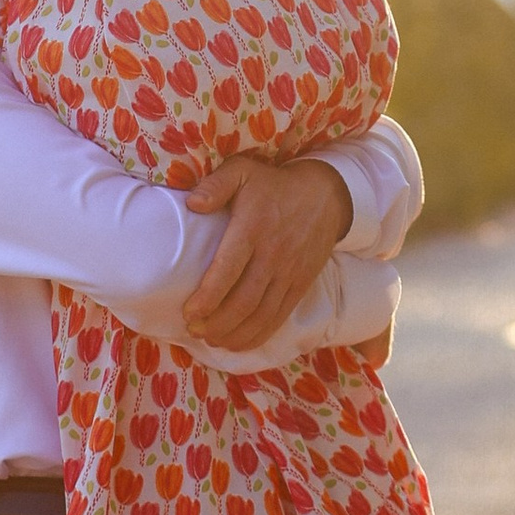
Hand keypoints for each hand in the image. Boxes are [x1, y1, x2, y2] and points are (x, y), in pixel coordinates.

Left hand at [181, 153, 348, 352]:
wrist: (325, 196)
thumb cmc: (273, 185)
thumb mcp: (242, 171)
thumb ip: (215, 185)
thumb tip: (192, 204)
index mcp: (253, 228)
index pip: (228, 270)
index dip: (207, 297)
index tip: (189, 312)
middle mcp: (272, 255)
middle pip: (244, 301)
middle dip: (216, 323)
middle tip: (195, 330)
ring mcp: (289, 273)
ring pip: (261, 314)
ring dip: (234, 334)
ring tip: (212, 340)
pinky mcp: (301, 284)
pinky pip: (279, 317)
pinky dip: (258, 335)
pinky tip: (238, 342)